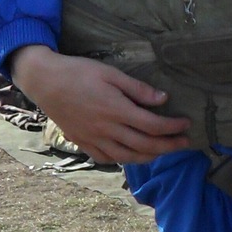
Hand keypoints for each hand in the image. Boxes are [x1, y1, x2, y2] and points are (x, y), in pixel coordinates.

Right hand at [10, 45, 189, 164]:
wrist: (45, 82)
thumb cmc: (79, 72)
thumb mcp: (110, 73)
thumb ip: (137, 89)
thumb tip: (163, 100)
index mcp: (116, 109)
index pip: (153, 125)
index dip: (173, 127)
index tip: (187, 124)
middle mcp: (107, 129)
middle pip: (145, 145)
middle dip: (169, 146)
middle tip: (185, 143)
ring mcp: (94, 139)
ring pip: (128, 156)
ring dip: (150, 156)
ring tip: (163, 151)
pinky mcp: (83, 143)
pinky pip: (108, 158)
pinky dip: (124, 159)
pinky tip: (133, 155)